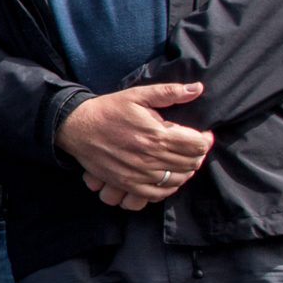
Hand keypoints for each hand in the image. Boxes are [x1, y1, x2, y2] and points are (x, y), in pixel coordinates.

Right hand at [56, 82, 213, 209]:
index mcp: (157, 135)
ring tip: (180, 159)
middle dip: (197, 154)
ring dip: (185, 170)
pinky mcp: (128, 183)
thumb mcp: (138, 94)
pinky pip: (158, 193)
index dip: (206, 139)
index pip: (198, 145)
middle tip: (192, 146)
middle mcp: (151, 157)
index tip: (203, 134)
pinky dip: (168, 187)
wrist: (77, 127)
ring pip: (178, 179)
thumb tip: (198, 88)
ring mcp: (139, 173)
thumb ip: (170, 92)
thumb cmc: (108, 109)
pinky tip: (167, 176)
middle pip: (191, 163)